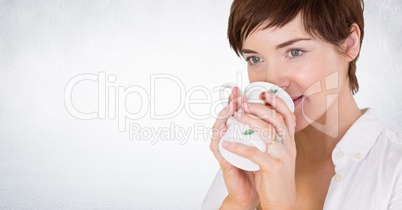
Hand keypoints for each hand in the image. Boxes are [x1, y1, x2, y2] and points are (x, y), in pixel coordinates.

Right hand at [209, 87, 258, 208]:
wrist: (255, 192)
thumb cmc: (260, 170)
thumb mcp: (267, 148)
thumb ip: (269, 133)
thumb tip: (280, 116)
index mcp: (241, 135)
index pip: (238, 114)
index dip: (239, 101)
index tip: (245, 89)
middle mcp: (231, 139)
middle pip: (227, 117)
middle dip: (231, 103)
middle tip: (237, 93)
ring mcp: (225, 149)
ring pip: (219, 127)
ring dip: (224, 115)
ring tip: (231, 105)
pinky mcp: (222, 159)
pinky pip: (218, 145)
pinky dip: (220, 135)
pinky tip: (223, 127)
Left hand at [222, 91, 298, 208]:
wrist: (282, 203)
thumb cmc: (276, 180)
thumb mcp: (279, 157)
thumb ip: (274, 142)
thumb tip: (260, 125)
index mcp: (290, 143)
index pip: (288, 117)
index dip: (276, 103)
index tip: (264, 93)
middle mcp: (288, 147)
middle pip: (275, 119)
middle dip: (258, 107)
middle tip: (243, 102)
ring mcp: (281, 157)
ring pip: (266, 132)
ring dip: (248, 121)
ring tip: (235, 116)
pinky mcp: (272, 168)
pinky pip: (253, 153)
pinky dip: (239, 147)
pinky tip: (228, 144)